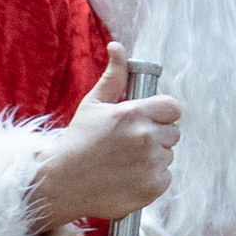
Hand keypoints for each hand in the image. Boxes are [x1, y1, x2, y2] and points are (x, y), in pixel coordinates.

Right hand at [31, 45, 181, 232]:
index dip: (162, 114)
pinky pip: (165, 178)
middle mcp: (146, 137)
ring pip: (168, 156)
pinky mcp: (152, 187)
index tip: (148, 121)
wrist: (62, 183)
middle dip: (158, 136)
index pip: (172, 108)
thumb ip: (113, 76)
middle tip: (132, 144)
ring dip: (154, 158)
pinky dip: (152, 179)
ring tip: (126, 162)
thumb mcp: (93, 104)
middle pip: (174, 133)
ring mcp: (150, 164)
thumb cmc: (77, 141)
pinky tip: (129, 177)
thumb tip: (118, 47)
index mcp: (134, 113)